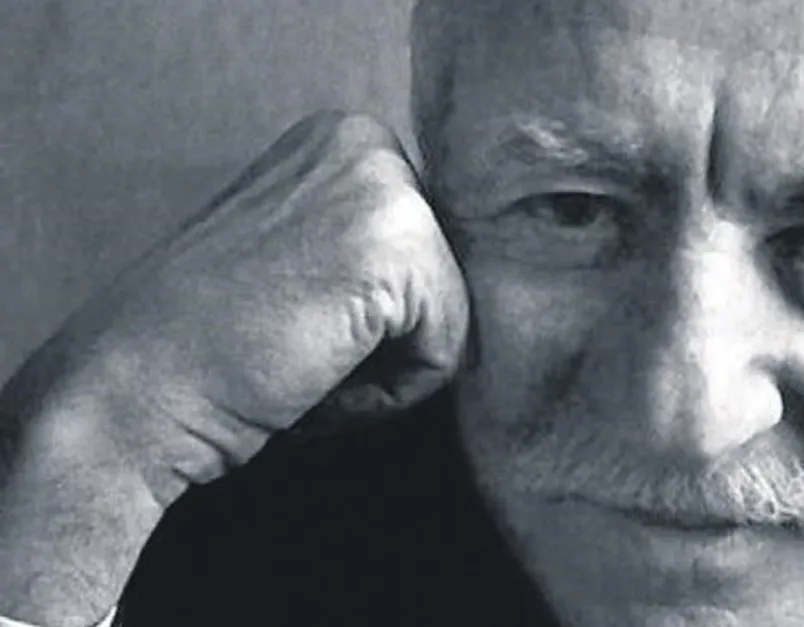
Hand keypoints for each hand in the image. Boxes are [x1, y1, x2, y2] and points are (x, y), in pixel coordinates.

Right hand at [0, 110, 467, 623]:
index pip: (427, 251)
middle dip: (383, 339)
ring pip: (449, 318)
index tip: (291, 321)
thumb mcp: (294, 254)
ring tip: (302, 360)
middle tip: (293, 345)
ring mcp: (386, 187)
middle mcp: (368, 142)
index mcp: (343, 138)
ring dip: (383, 369)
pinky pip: (448, 351)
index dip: (370, 315)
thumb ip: (362, 242)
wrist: (131, 388)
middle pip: (444, 280)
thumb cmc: (206, 343)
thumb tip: (443, 280)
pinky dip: (390, 393)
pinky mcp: (399, 249)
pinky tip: (315, 377)